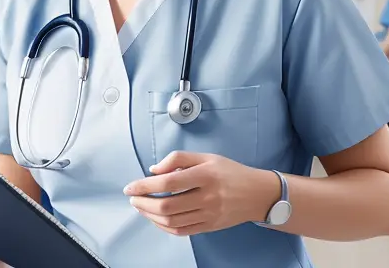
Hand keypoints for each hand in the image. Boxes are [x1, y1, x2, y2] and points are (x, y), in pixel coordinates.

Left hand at [123, 151, 279, 235]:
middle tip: (132, 197)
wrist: (257, 194)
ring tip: (140, 206)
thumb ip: (178, 158)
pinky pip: (181, 231)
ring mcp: (208, 215)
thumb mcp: (206, 156)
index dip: (145, 185)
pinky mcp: (209, 227)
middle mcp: (207, 196)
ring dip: (150, 215)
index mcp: (205, 174)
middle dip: (143, 202)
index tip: (131, 186)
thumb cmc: (229, 172)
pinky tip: (155, 218)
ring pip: (172, 221)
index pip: (168, 182)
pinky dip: (164, 226)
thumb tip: (154, 170)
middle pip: (167, 206)